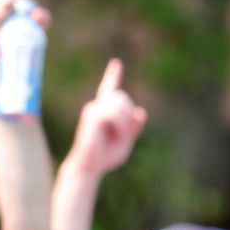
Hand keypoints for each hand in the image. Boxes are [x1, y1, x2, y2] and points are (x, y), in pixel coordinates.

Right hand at [66, 58, 148, 176]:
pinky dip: (121, 125)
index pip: (109, 89)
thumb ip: (134, 128)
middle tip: (124, 135)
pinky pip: (115, 113)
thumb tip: (140, 112)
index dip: (113, 76)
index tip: (116, 63)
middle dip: (128, 115)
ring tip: (119, 136)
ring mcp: (93, 109)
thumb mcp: (125, 142)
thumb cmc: (105, 157)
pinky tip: (114, 134)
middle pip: (122, 96)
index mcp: (104, 111)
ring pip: (120, 103)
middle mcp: (96, 107)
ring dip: (125, 122)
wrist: (90, 166)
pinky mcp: (92, 115)